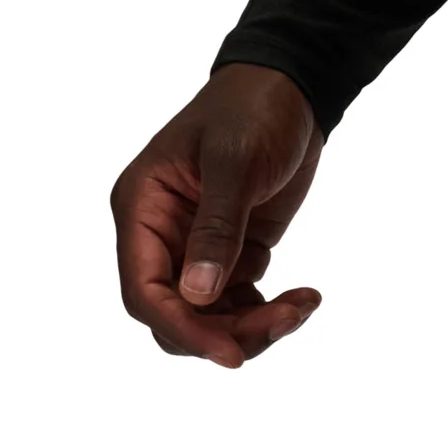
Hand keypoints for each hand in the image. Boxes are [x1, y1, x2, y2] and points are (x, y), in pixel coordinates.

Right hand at [110, 65, 326, 368]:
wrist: (289, 92)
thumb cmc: (252, 111)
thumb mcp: (234, 163)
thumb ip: (217, 229)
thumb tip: (198, 295)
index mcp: (141, 209)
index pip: (144, 292)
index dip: (183, 329)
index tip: (232, 354)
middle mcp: (159, 236)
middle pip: (177, 317)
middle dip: (228, 333)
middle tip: (285, 319)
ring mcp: (194, 250)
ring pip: (212, 321)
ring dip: (258, 327)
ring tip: (304, 305)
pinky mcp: (230, 257)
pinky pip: (241, 308)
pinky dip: (273, 313)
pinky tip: (307, 298)